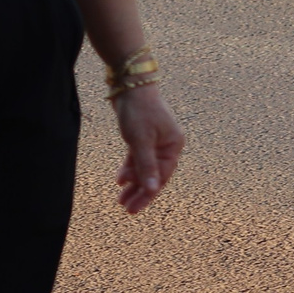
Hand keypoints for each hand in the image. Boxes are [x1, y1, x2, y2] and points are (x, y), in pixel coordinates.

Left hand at [110, 84, 182, 214]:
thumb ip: (146, 166)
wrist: (130, 83)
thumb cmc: (139, 109)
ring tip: (121, 198)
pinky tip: (120, 180)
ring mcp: (155, 140)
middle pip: (154, 174)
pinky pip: (137, 158)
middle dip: (140, 192)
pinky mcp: (142, 136)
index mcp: (173, 145)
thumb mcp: (141, 140)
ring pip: (144, 168)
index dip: (148, 194)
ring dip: (133, 183)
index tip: (134, 209)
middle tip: (127, 208)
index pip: (161, 177)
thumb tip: (152, 190)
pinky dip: (129, 168)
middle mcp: (167, 144)